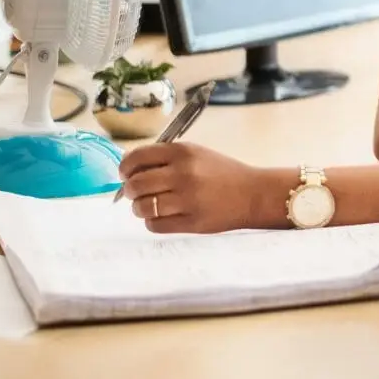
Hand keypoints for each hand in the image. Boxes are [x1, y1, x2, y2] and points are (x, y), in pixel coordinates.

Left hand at [118, 142, 277, 233]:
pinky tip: (162, 217)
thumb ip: (165, 158)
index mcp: (183, 152)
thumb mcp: (196, 154)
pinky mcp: (192, 222)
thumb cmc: (221, 172)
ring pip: (143, 207)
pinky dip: (153, 222)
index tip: (125, 174)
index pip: (137, 157)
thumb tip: (129, 170)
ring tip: (150, 206)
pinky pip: (155, 225)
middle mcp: (183, 174)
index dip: (125, 167)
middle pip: (136, 184)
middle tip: (136, 193)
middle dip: (130, 190)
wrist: (253, 193)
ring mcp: (187, 199)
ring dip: (140, 208)